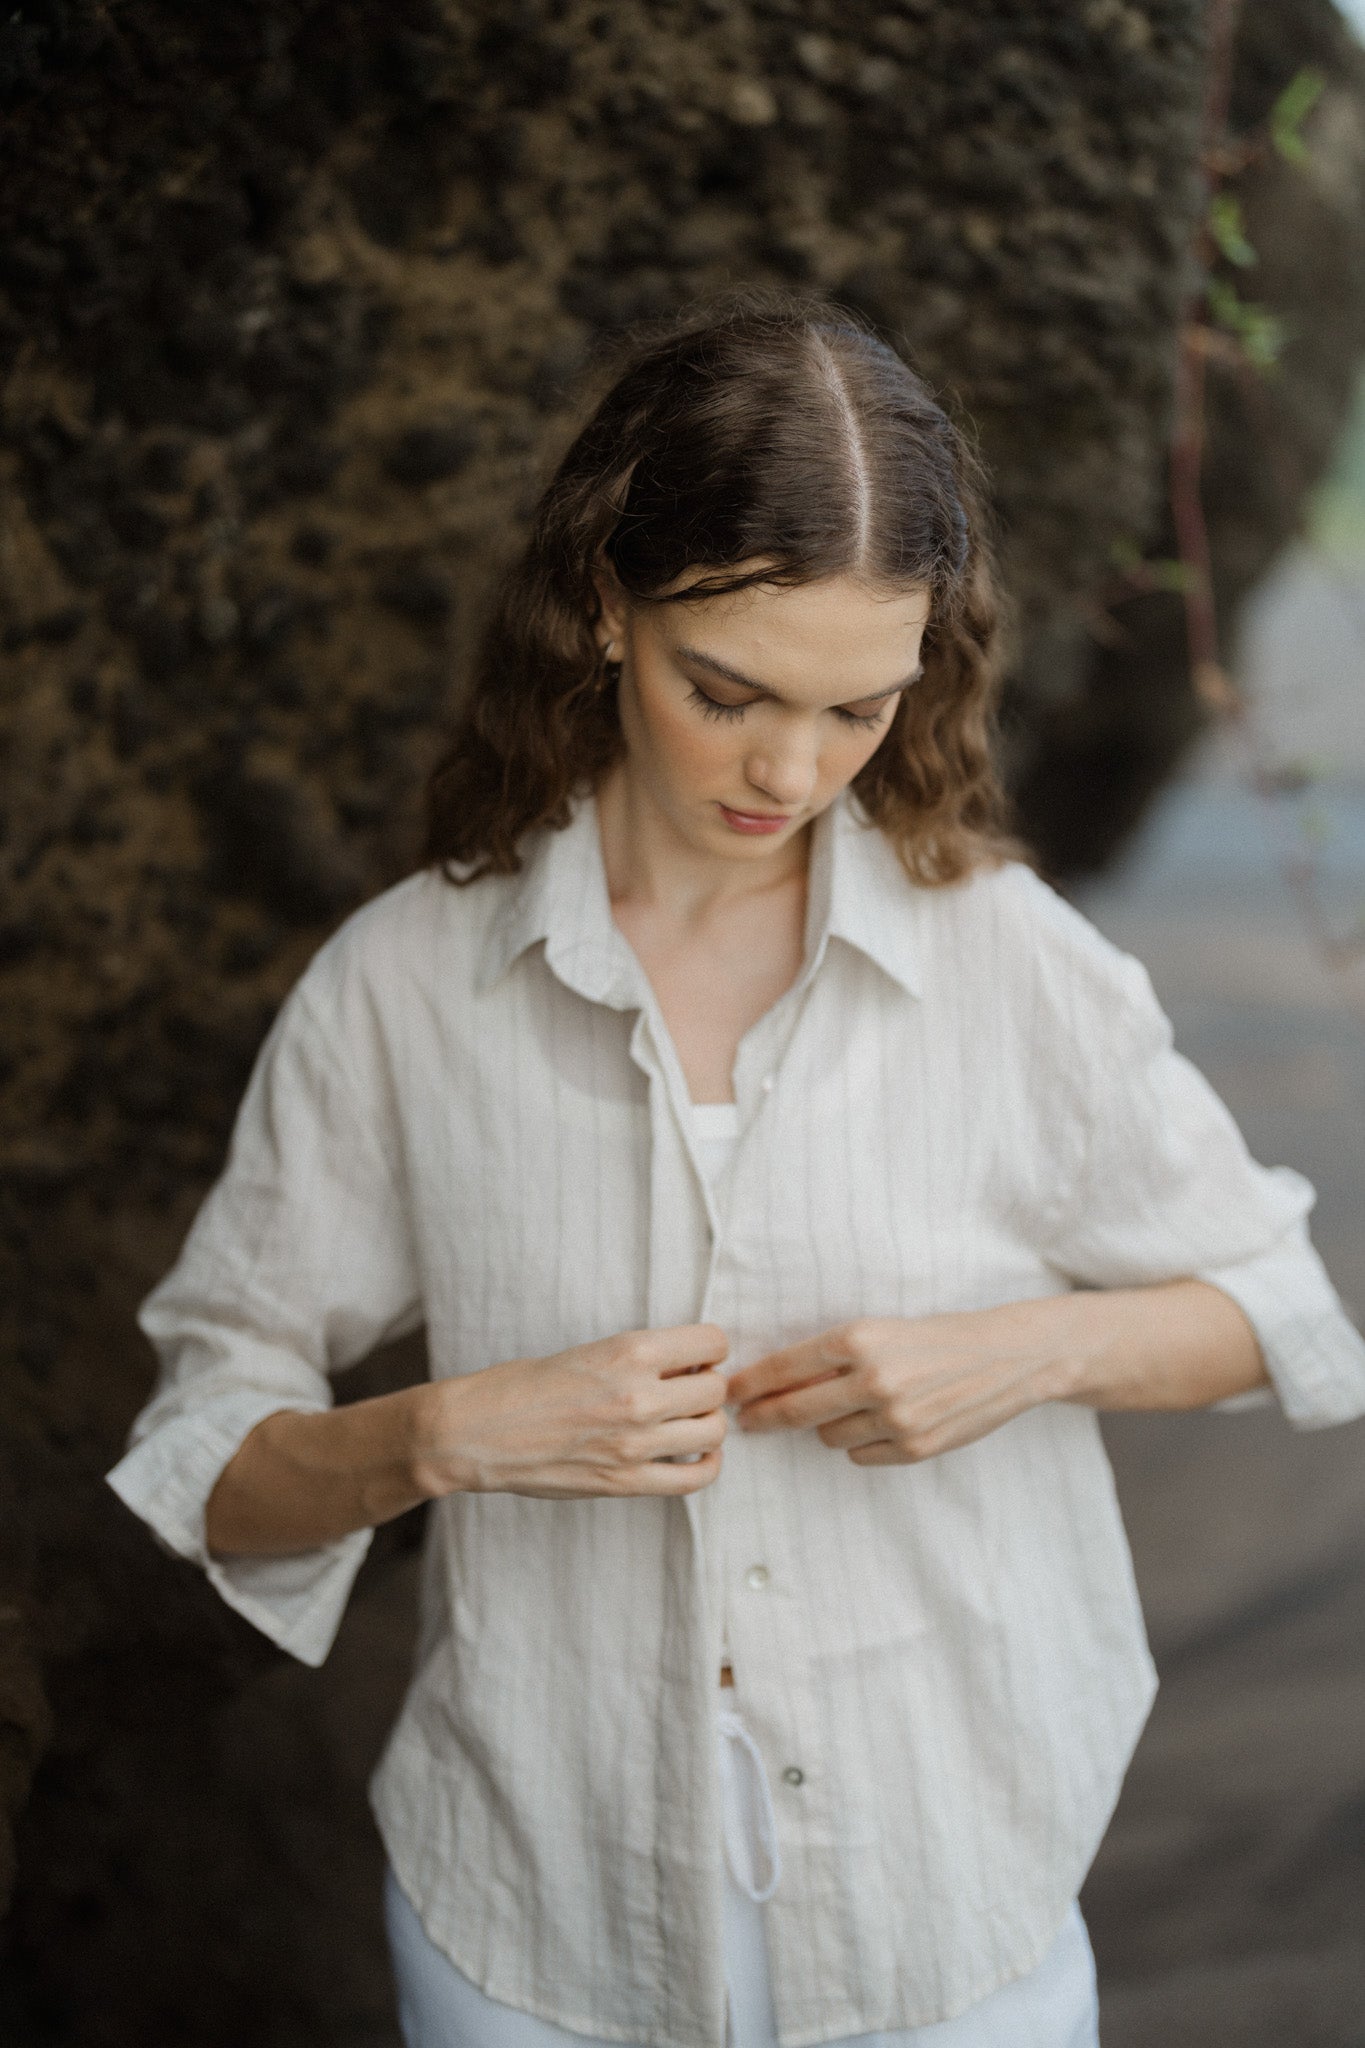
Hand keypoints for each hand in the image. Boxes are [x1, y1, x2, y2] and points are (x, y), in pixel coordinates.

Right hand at [411, 1323, 731, 1498]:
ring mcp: (634, 1444)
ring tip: (683, 1419)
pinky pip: (694, 1478)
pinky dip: (706, 1465)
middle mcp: (639, 1396)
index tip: (694, 1356)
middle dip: (706, 1385)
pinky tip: (694, 1454)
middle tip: (684, 1388)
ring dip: (705, 1423)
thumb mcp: (588, 1351)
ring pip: (713, 1431)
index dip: (708, 1348)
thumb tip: (689, 1366)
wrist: (475, 1432)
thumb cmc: (522, 1386)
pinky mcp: (624, 1482)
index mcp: (628, 1352)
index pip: (712, 1342)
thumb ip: (639, 1359)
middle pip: (716, 1389)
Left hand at [727, 1307, 1067, 1464]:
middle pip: (796, 1411)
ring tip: (857, 1405)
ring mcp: (896, 1417)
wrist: (1006, 1357)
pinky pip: (860, 1455)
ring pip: (828, 1436)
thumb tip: (778, 1383)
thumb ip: (834, 1356)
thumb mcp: (882, 1330)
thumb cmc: (937, 1337)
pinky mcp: (915, 1448)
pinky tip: (884, 1423)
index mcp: (860, 1338)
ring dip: (829, 1426)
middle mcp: (874, 1377)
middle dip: (764, 1417)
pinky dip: (862, 1443)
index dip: (752, 1384)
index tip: (732, 1393)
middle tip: (746, 1422)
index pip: (786, 1367)